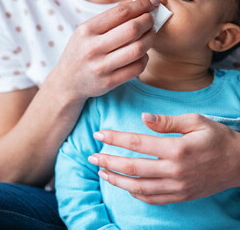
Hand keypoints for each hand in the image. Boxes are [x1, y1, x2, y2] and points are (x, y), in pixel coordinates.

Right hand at [51, 0, 158, 100]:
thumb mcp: (87, 31)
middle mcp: (92, 48)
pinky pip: (137, 68)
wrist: (67, 82)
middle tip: (151, 20)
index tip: (152, 3)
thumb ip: (111, 16)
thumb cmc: (80, 52)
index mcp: (87, 30)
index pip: (121, 12)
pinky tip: (141, 54)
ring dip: (150, 39)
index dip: (141, 5)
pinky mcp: (109, 82)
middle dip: (148, 21)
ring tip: (150, 35)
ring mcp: (101, 67)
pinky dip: (144, 58)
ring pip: (138, 49)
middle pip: (132, 29)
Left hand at [89, 113, 239, 204]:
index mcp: (176, 148)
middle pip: (132, 167)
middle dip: (108, 161)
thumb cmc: (216, 137)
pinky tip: (125, 186)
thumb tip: (142, 117)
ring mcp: (177, 186)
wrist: (239, 163)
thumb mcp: (195, 121)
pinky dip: (136, 194)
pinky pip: (153, 199)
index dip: (115, 138)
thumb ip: (167, 121)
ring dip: (117, 180)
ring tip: (102, 172)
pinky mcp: (180, 196)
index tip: (99, 134)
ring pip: (139, 187)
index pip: (137, 142)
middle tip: (92, 156)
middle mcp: (174, 170)